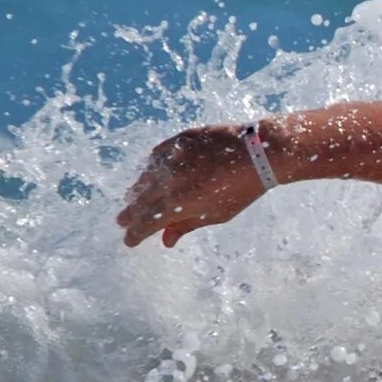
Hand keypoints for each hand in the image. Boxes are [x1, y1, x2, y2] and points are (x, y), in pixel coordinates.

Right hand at [118, 124, 272, 247]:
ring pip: (145, 177)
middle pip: (141, 201)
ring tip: (132, 200)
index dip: (136, 234)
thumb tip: (166, 241)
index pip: (148, 222)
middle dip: (131, 213)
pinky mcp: (178, 140)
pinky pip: (156, 155)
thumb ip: (187, 225)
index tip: (130, 241)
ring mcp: (173, 157)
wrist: (259, 152)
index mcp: (180, 203)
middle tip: (122, 221)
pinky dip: (150, 168)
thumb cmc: (242, 189)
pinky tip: (148, 175)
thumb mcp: (217, 214)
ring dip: (137, 191)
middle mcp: (171, 179)